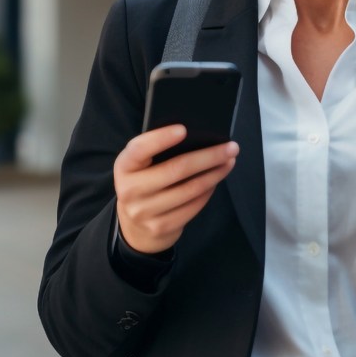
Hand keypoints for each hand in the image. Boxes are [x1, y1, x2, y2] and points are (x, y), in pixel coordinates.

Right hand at [114, 124, 237, 254]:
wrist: (134, 226)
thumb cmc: (144, 182)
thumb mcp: (140, 165)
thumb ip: (156, 151)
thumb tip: (197, 137)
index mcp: (124, 166)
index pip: (139, 149)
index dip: (161, 138)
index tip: (184, 129)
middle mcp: (130, 190)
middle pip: (176, 169)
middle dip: (209, 156)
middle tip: (231, 147)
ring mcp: (144, 212)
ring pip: (190, 189)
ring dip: (215, 174)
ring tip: (229, 162)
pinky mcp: (161, 227)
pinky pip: (193, 206)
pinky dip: (208, 191)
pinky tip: (216, 180)